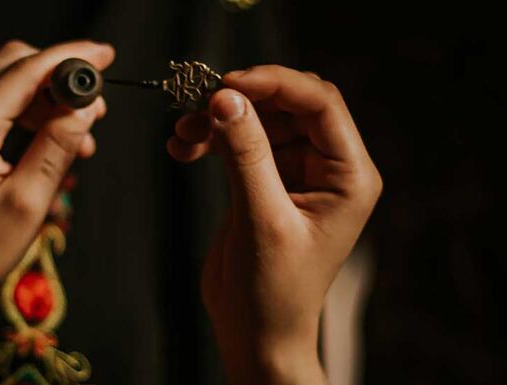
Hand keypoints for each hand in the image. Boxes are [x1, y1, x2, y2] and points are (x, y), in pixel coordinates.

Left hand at [0, 40, 114, 330]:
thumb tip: (84, 108)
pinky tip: (55, 138)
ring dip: (48, 95)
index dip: (69, 59)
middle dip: (59, 73)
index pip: (24, 72)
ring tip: (82, 134)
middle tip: (96, 105)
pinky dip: (30, 109)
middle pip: (12, 63)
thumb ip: (55, 149)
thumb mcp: (26, 205)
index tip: (105, 57)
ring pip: (6, 79)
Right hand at [167, 66, 381, 383]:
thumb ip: (245, 156)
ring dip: (218, 119)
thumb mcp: (262, 220)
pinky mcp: (263, 181)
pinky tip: (183, 148)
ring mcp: (294, 173)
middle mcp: (326, 168)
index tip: (227, 84)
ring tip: (182, 132)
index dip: (274, 85)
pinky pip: (238, 142)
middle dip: (242, 99)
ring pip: (258, 119)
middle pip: (288, 105)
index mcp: (348, 176)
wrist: (256, 332)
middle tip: (198, 103)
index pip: (319, 105)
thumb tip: (226, 100)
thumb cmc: (274, 292)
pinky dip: (210, 139)